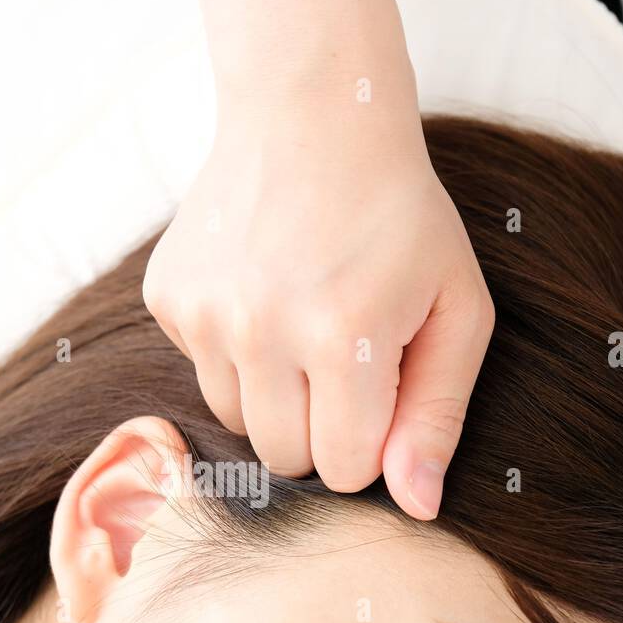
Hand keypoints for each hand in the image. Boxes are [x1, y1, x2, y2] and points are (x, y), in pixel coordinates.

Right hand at [142, 99, 494, 518]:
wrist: (313, 115)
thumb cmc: (399, 217)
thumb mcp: (455, 309)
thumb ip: (437, 414)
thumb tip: (416, 507)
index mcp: (341, 336)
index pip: (345, 469)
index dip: (371, 439)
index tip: (381, 386)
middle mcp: (260, 330)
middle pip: (285, 458)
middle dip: (321, 427)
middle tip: (342, 358)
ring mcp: (204, 313)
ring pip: (237, 423)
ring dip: (274, 394)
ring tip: (301, 322)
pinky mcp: (167, 297)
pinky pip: (201, 371)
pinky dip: (233, 351)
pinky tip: (260, 293)